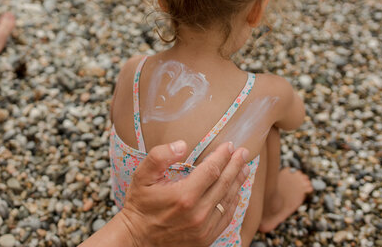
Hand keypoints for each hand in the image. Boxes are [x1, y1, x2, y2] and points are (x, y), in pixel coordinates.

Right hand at [119, 141, 249, 246]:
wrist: (137, 239)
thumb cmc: (139, 205)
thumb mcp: (141, 176)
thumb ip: (159, 157)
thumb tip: (182, 144)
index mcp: (184, 196)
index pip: (212, 170)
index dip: (222, 156)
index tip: (229, 145)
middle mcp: (198, 213)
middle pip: (224, 184)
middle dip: (235, 165)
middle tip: (244, 152)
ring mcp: (204, 228)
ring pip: (228, 201)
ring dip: (238, 182)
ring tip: (245, 168)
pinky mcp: (205, 238)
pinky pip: (226, 217)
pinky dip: (233, 202)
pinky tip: (236, 192)